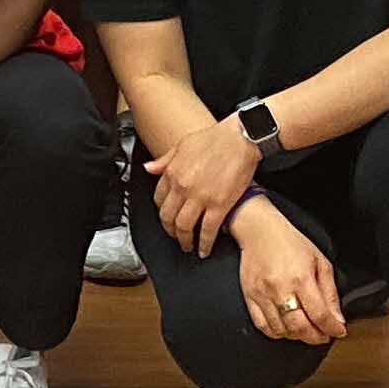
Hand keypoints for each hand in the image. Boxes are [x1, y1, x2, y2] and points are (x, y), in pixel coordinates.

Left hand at [152, 114, 263, 249]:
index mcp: (172, 173)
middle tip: (175, 237)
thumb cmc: (214, 139)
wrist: (240, 138)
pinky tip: (205, 250)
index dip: (161, 213)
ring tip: (189, 246)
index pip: (158, 200)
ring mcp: (201, 197)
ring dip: (185, 241)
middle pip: (168, 218)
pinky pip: (208, 230)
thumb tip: (148, 168)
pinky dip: (205, 244)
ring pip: (184, 228)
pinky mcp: (220, 205)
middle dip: (170, 232)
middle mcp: (183, 187)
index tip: (167, 218)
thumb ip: (163, 161)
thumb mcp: (182, 145)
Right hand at [231, 199, 345, 347]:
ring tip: (305, 329)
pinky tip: (286, 327)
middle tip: (323, 335)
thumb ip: (330, 292)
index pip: (320, 315)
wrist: (259, 230)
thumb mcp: (320, 262)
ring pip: (282, 330)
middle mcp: (281, 289)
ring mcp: (263, 294)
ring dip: (297, 336)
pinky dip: (277, 333)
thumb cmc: (290, 242)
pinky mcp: (250, 297)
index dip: (332, 328)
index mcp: (301, 278)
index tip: (338, 331)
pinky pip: (263, 326)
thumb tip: (337, 319)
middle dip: (316, 337)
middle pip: (300, 327)